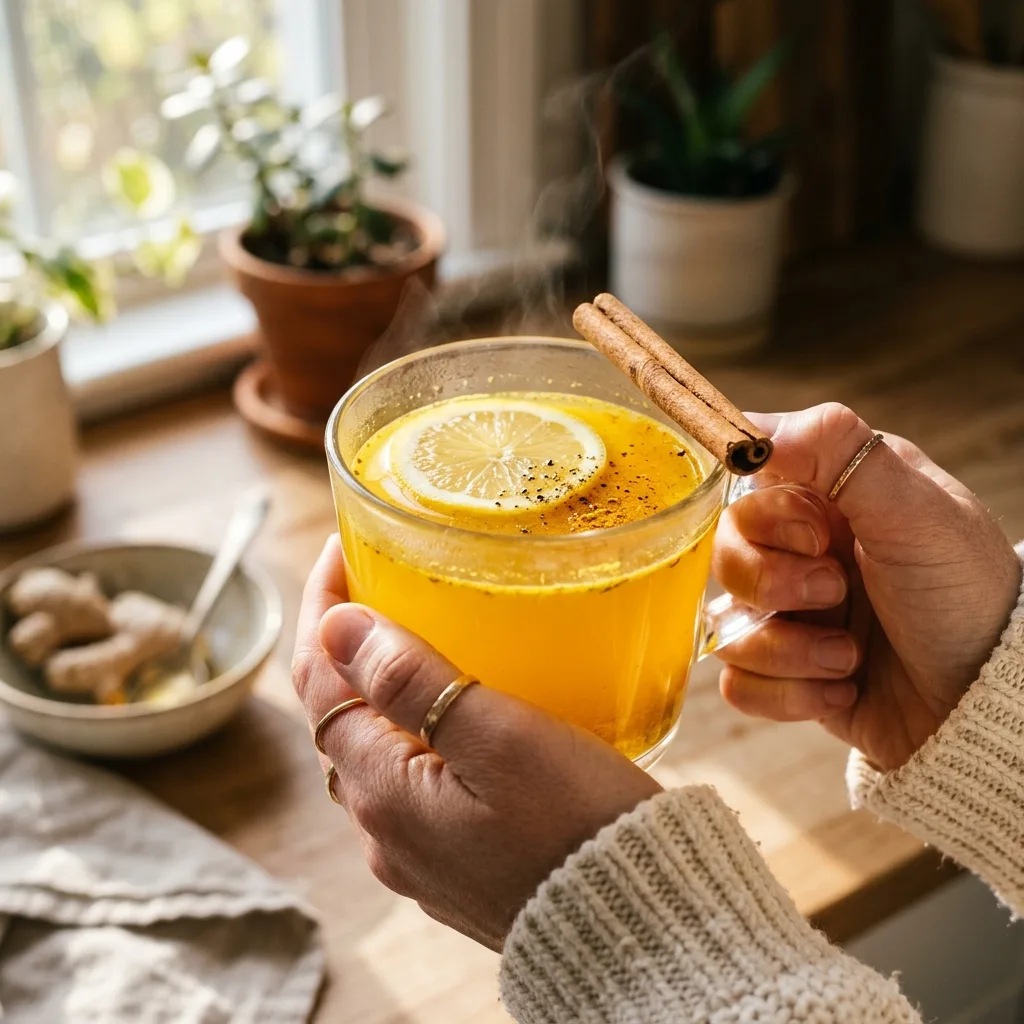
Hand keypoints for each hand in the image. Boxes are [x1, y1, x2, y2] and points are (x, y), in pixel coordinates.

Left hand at [291, 536, 660, 950]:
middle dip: (347, 644)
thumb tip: (340, 625)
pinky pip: (416, 780)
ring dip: (383, 689)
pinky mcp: (456, 863)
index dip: (322, 607)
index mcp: (383, 793)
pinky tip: (460, 713)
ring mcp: (419, 852)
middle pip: (340, 714)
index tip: (342, 548)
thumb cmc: (579, 827)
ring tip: (421, 633)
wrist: (640, 925)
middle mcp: (386, 830)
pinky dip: (420, 732)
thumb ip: (412, 681)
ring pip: (379, 748)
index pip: (317, 679)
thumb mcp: (498, 738)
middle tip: (381, 578)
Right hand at [713, 403, 1020, 770]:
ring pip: (723, 622)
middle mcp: (799, 551)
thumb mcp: (918, 511)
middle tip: (836, 590)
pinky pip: (737, 683)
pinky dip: (788, 693)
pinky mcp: (783, 672)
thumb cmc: (967, 595)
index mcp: (828, 498)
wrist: (986, 702)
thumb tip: (759, 427)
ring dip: (788, 648)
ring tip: (848, 655)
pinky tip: (842, 687)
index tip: (812, 531)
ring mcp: (788, 613)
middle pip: (723, 551)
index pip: (745, 479)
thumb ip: (841, 452)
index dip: (764, 509)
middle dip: (775, 583)